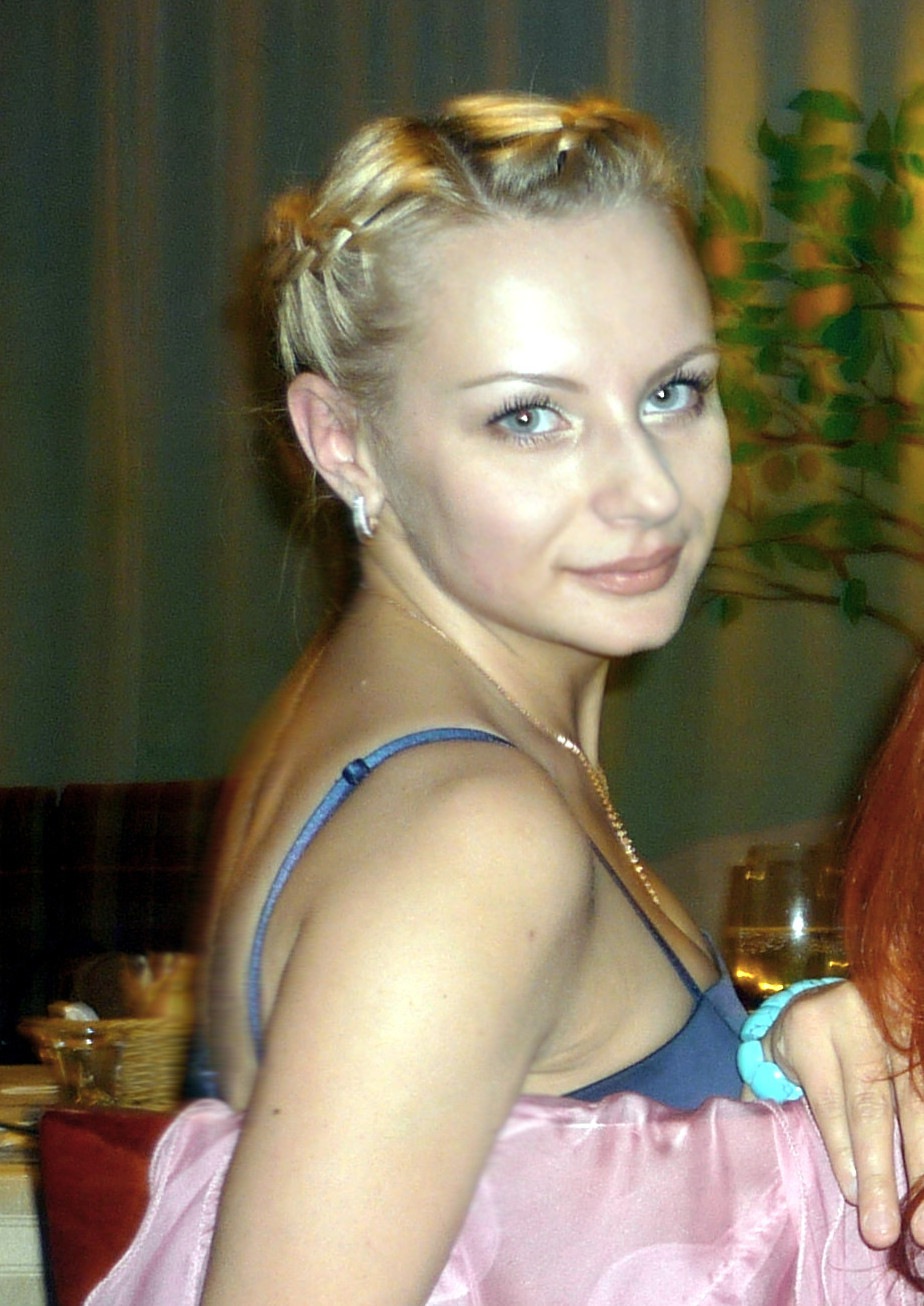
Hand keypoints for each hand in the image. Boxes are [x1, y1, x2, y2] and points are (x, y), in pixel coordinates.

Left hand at [767, 979, 923, 1248]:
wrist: (842, 994)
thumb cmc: (805, 1040)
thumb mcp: (777, 1057)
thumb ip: (767, 1099)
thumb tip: (753, 1157)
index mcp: (811, 1024)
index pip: (828, 1095)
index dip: (842, 1147)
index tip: (853, 1196)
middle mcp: (859, 1020)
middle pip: (874, 1102)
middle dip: (882, 1168)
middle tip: (885, 1231)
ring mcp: (900, 1028)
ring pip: (917, 1101)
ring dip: (921, 1166)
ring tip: (921, 1224)